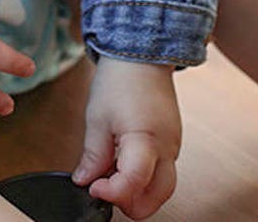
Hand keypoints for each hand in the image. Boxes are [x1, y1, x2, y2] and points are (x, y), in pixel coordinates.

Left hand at [72, 56, 181, 219]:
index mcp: (146, 139)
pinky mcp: (172, 141)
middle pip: (158, 196)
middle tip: (105, 191)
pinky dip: (145, 177)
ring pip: (163, 186)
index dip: (112, 194)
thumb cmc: (120, 79)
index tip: (94, 188)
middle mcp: (167, 147)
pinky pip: (163, 170)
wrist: (142, 54)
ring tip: (112, 176)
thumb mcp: (97, 117)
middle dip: (131, 203)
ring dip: (139, 191)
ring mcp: (173, 145)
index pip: (134, 184)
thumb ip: (93, 155)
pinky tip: (124, 165)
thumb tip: (84, 181)